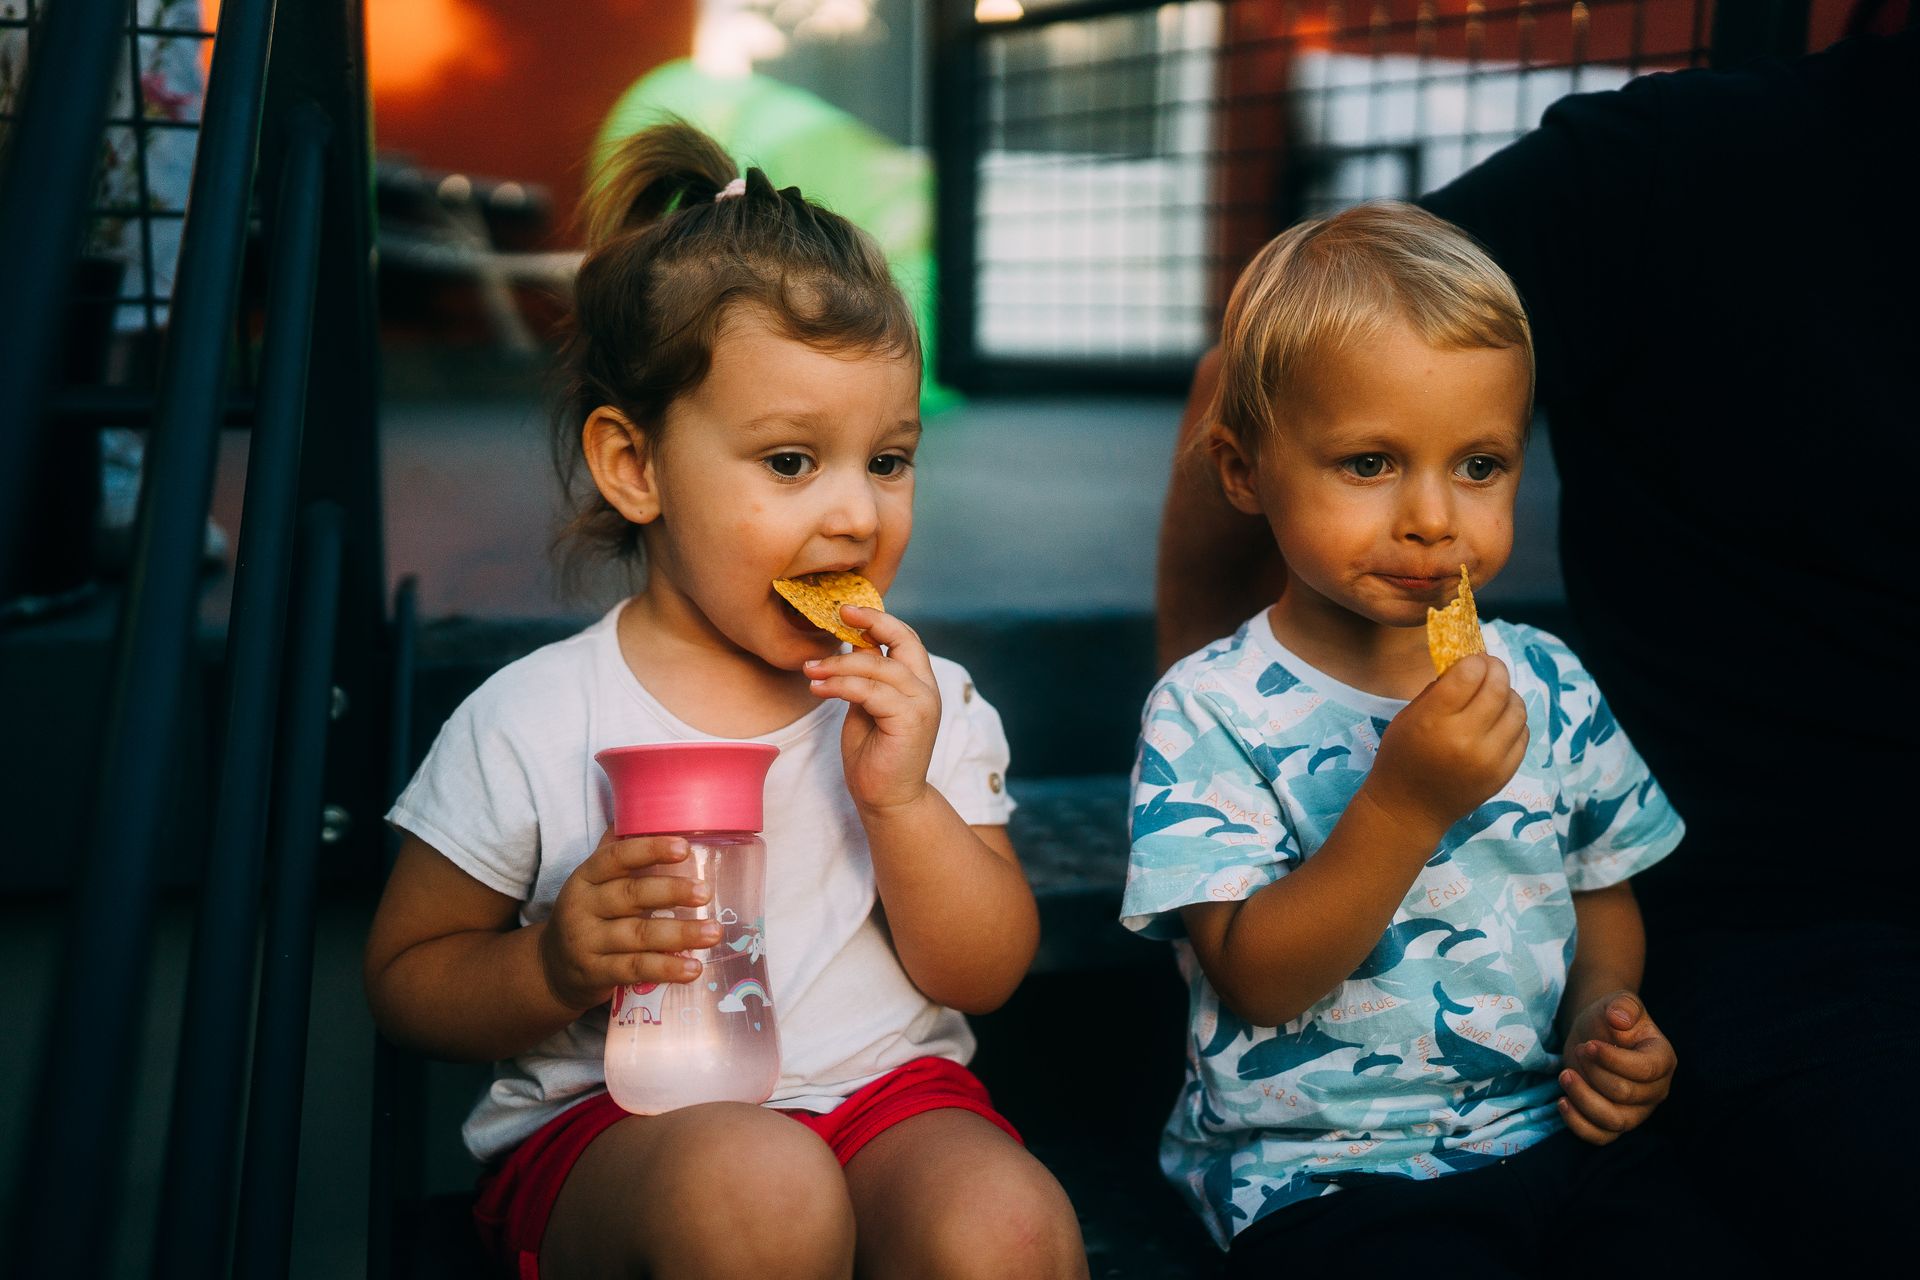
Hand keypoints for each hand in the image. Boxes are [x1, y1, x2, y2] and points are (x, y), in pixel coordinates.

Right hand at [538, 827, 721, 1012]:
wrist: (553, 968)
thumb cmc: (590, 915)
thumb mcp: (595, 883)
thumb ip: (620, 853)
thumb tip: (654, 811)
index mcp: (586, 877)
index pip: (616, 858)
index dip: (650, 850)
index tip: (684, 847)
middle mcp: (582, 907)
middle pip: (630, 896)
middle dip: (671, 892)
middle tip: (705, 892)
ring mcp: (587, 943)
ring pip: (638, 935)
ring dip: (680, 934)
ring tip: (714, 932)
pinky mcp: (596, 973)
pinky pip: (636, 969)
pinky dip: (667, 968)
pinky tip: (694, 968)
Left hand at [803, 605, 938, 814]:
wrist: (887, 800)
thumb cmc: (875, 756)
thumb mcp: (867, 707)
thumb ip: (866, 679)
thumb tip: (850, 648)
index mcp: (918, 683)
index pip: (905, 638)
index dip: (879, 619)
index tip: (847, 609)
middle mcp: (926, 690)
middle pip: (903, 640)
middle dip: (871, 623)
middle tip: (837, 616)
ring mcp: (922, 704)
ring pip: (879, 667)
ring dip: (838, 664)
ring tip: (809, 669)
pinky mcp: (910, 721)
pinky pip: (870, 692)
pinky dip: (841, 686)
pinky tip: (818, 688)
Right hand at [1363, 654, 1528, 838]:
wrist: (1410, 809)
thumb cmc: (1402, 758)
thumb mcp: (1407, 717)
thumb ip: (1437, 690)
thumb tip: (1468, 666)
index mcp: (1435, 720)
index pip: (1469, 674)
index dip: (1474, 661)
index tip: (1472, 661)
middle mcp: (1466, 738)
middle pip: (1497, 687)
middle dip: (1496, 669)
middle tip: (1490, 668)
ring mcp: (1490, 758)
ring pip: (1517, 709)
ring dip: (1508, 694)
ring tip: (1496, 695)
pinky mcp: (1504, 773)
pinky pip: (1523, 735)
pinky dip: (1514, 721)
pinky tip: (1500, 721)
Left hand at [1556, 992, 1674, 1144]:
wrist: (1595, 1033)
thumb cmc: (1610, 1018)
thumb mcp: (1618, 1001)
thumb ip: (1623, 1005)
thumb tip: (1619, 1018)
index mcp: (1662, 1060)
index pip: (1645, 1070)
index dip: (1613, 1060)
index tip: (1588, 1044)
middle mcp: (1655, 1090)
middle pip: (1625, 1094)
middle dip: (1594, 1072)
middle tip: (1578, 1050)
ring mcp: (1637, 1111)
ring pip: (1614, 1121)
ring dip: (1584, 1099)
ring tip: (1565, 1074)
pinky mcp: (1614, 1122)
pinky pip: (1601, 1137)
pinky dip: (1579, 1125)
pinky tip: (1562, 1102)